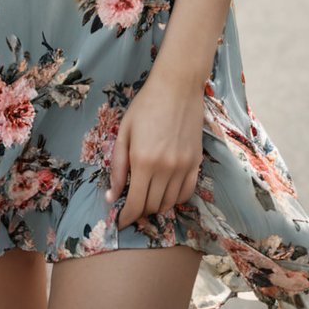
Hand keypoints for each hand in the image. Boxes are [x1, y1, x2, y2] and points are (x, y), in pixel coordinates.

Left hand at [105, 73, 204, 230]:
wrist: (177, 87)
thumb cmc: (146, 106)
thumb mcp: (124, 133)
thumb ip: (118, 167)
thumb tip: (112, 196)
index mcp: (143, 161)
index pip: (135, 204)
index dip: (126, 218)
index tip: (120, 222)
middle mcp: (165, 169)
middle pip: (152, 206)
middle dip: (140, 212)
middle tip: (132, 207)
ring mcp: (184, 167)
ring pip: (170, 203)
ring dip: (157, 206)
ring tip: (147, 198)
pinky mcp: (196, 163)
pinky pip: (187, 193)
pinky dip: (175, 199)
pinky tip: (166, 192)